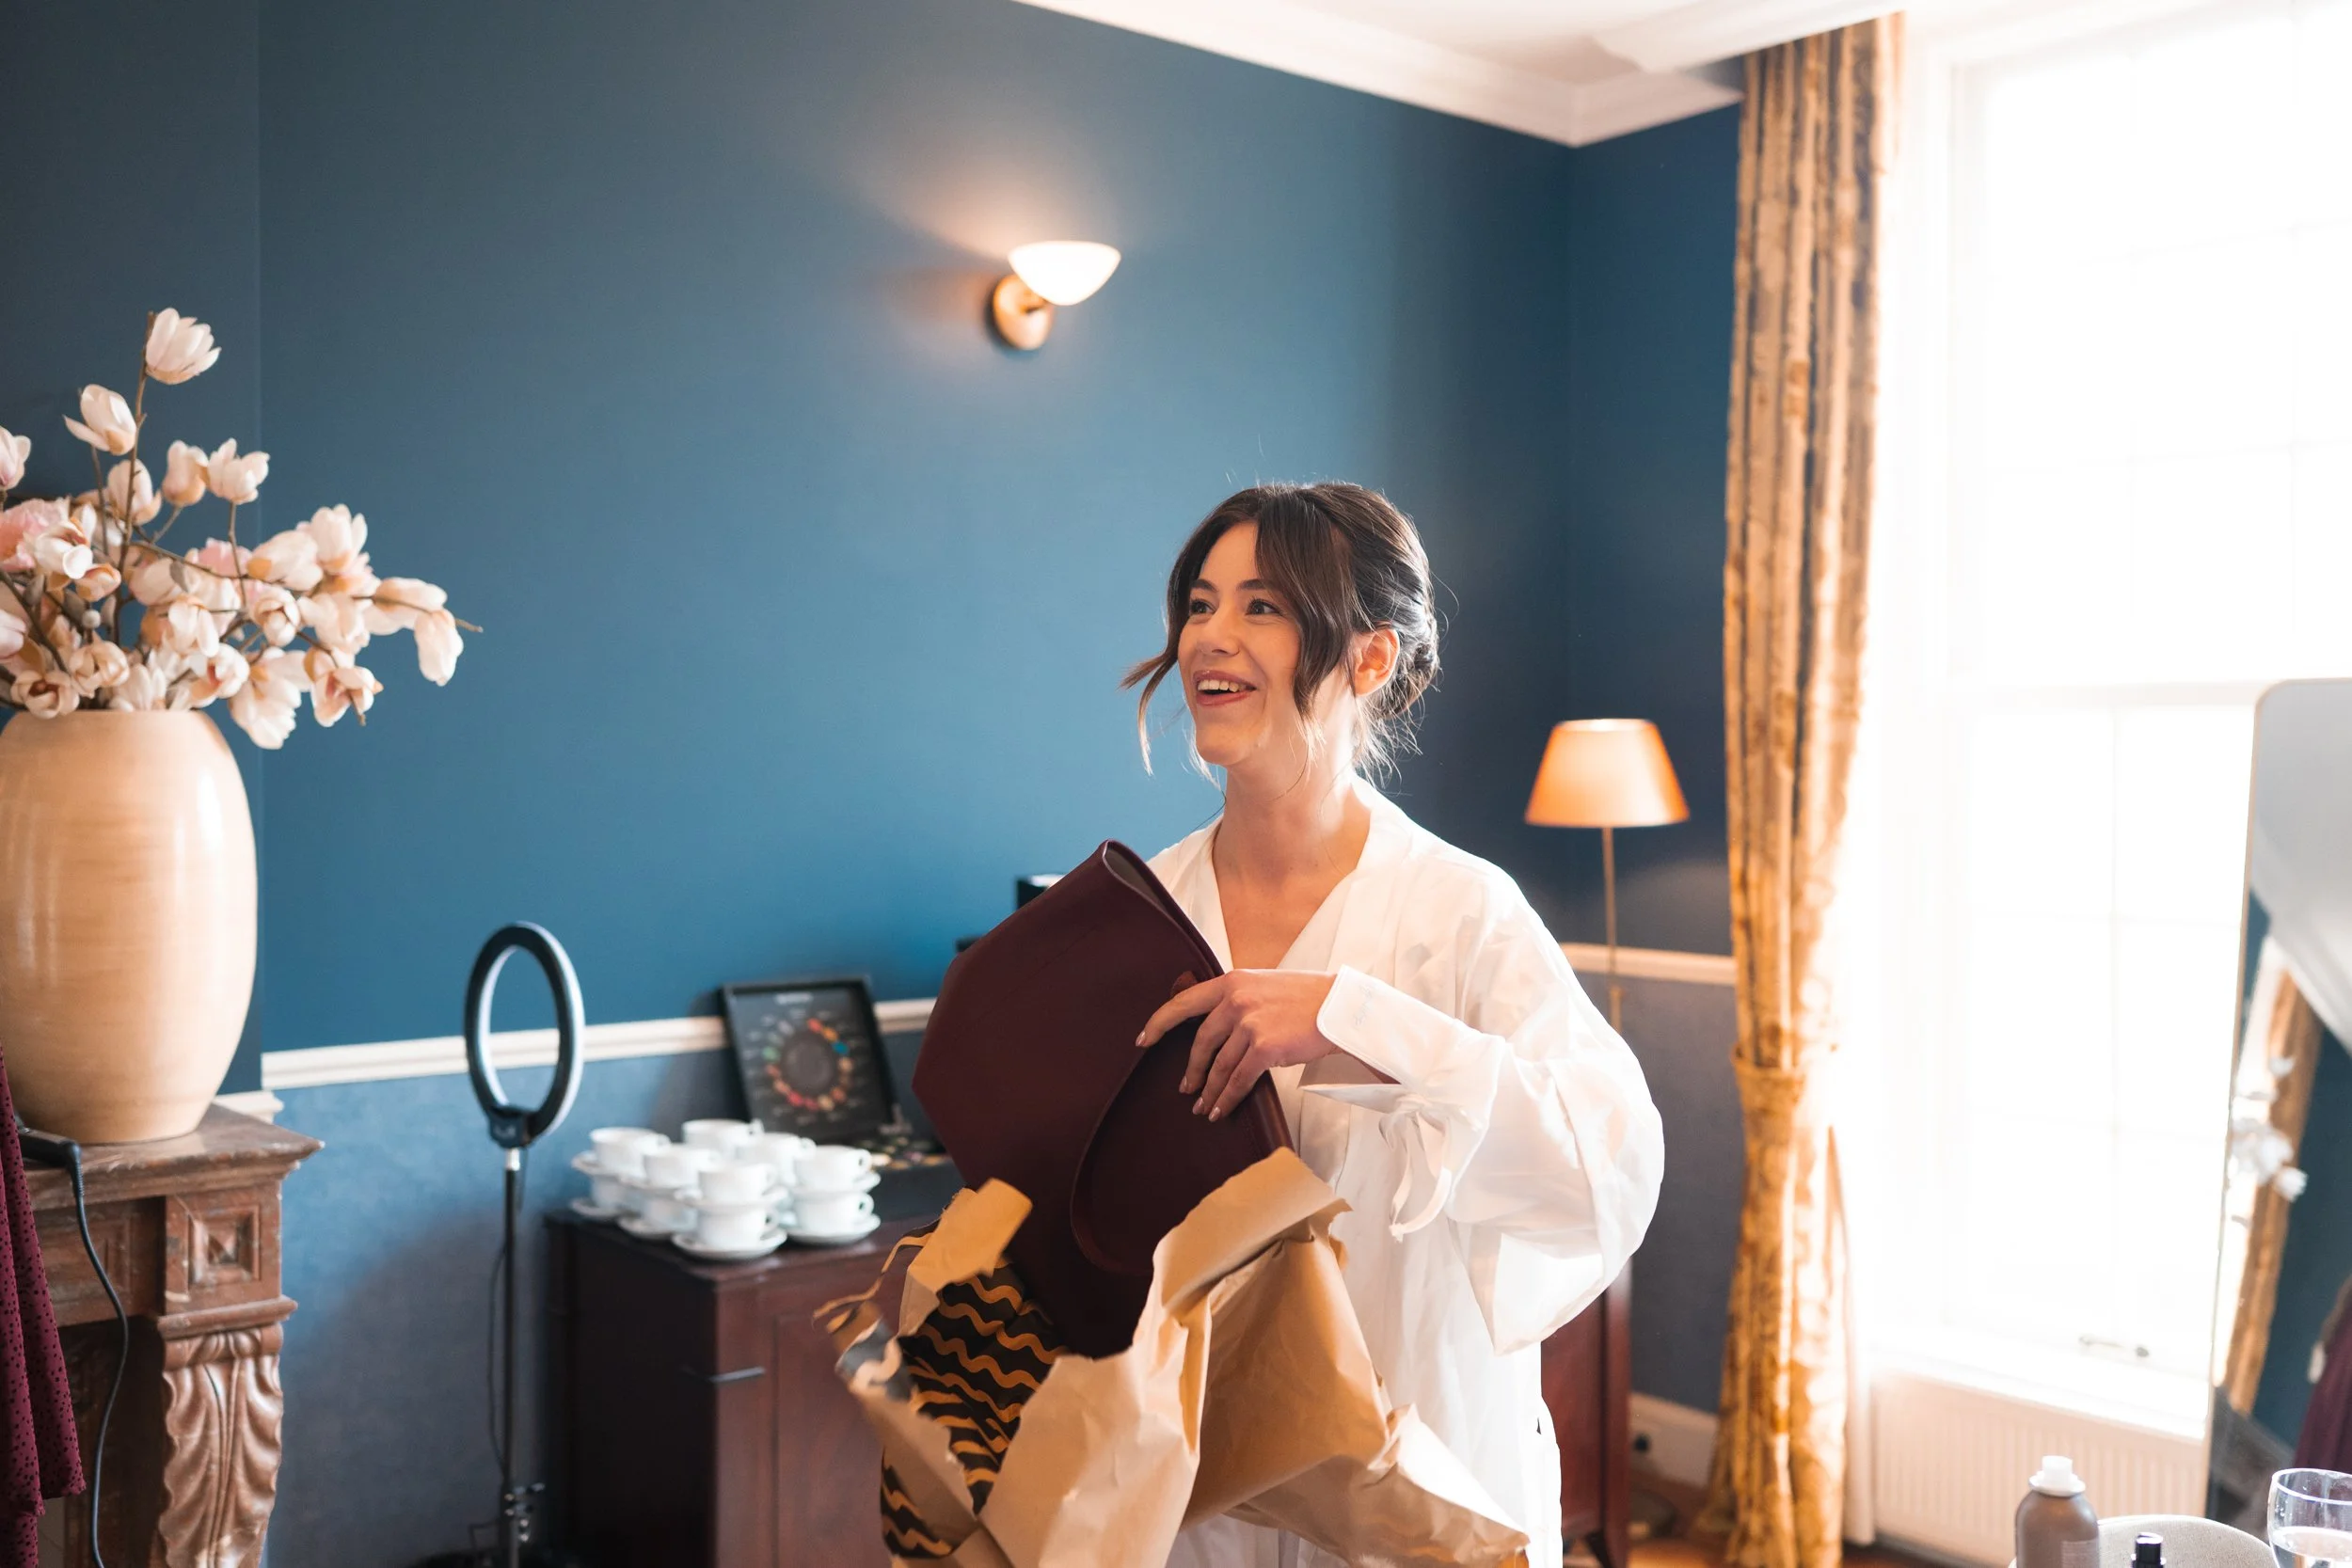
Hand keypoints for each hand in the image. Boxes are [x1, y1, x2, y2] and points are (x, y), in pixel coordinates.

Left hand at [1136, 970, 1341, 1121]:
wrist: (1341, 1007)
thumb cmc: (1308, 998)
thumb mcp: (1264, 985)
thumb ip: (1238, 998)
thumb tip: (1215, 1021)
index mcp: (1232, 981)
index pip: (1184, 1001)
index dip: (1159, 1022)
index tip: (1143, 1039)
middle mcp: (1236, 1000)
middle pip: (1200, 1042)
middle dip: (1191, 1069)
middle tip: (1185, 1087)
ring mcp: (1249, 1024)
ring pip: (1218, 1066)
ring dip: (1208, 1090)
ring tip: (1202, 1106)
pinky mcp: (1265, 1048)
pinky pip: (1238, 1080)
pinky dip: (1226, 1098)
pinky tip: (1220, 1110)